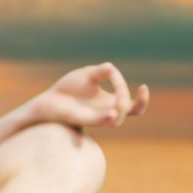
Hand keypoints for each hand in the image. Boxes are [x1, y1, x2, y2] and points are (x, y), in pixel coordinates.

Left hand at [29, 62, 148, 129]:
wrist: (49, 100)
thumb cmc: (69, 89)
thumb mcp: (88, 74)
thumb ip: (102, 71)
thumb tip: (112, 69)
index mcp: (110, 102)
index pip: (134, 105)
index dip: (142, 99)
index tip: (143, 86)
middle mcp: (106, 112)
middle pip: (131, 112)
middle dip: (137, 102)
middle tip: (124, 87)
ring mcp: (96, 117)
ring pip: (117, 120)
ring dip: (121, 108)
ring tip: (119, 99)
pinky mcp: (84, 119)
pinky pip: (99, 122)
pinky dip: (108, 117)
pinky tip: (112, 112)